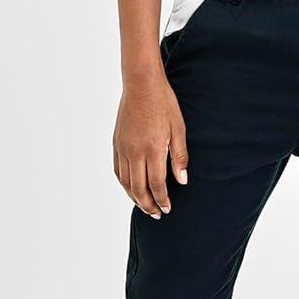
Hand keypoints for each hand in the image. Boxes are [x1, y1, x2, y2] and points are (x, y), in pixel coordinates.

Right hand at [113, 69, 188, 219]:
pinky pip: (118, 170)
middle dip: (148, 204)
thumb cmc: (163, 103)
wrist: (141, 84)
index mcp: (153, 149)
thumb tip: (182, 180)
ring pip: (125, 182)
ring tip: (144, 206)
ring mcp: (123, 148)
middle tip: (157, 214)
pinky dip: (124, 183)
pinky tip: (131, 187)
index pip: (157, 184)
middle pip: (139, 188)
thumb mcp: (179, 128)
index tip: (167, 209)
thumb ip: (179, 157)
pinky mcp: (116, 143)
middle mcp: (135, 152)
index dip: (162, 200)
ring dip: (135, 197)